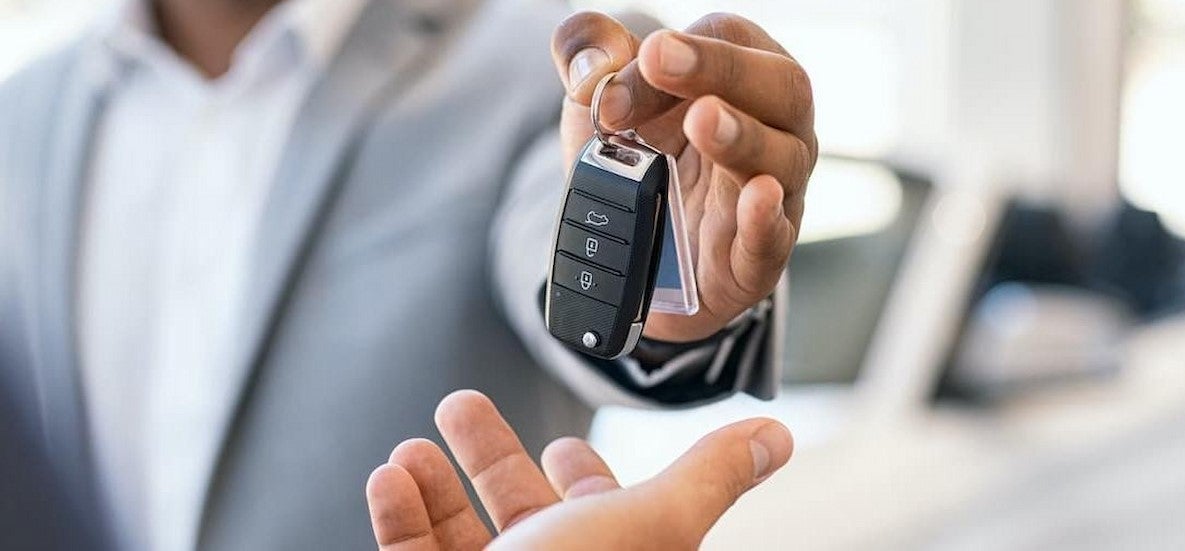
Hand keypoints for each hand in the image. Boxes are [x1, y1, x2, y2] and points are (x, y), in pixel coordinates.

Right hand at [366, 391, 793, 549]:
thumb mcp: (650, 526)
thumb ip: (707, 478)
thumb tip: (774, 437)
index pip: (604, 519)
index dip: (584, 477)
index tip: (559, 444)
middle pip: (524, 520)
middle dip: (491, 458)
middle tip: (459, 407)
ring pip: (461, 540)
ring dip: (435, 486)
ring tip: (413, 448)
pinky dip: (399, 519)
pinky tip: (392, 479)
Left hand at [551, 12, 817, 341]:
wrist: (630, 250)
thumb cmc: (637, 158)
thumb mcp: (600, 98)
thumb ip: (586, 53)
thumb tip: (593, 65)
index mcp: (742, 76)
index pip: (730, 40)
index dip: (685, 48)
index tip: (640, 62)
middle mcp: (774, 129)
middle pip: (782, 87)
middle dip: (723, 70)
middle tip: (662, 63)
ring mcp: (776, 194)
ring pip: (784, 160)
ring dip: (742, 137)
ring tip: (702, 122)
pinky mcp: (758, 258)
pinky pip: (775, 237)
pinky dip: (765, 218)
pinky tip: (757, 196)